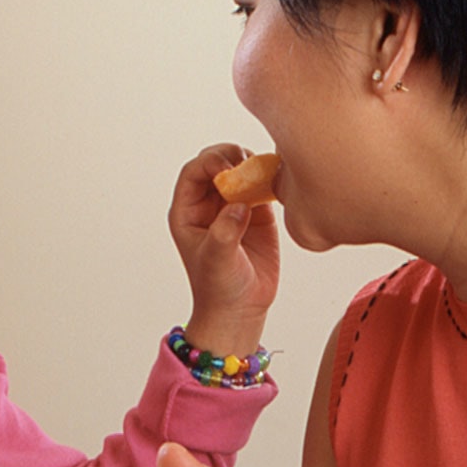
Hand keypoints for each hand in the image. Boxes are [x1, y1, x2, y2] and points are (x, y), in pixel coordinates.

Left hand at [168, 144, 278, 359]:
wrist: (241, 309)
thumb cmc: (219, 288)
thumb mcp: (217, 260)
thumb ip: (225, 231)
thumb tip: (238, 204)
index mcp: (188, 211)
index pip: (194, 172)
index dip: (209, 162)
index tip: (228, 167)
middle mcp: (208, 204)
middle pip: (217, 163)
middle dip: (231, 157)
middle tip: (248, 164)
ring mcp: (233, 206)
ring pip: (240, 170)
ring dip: (253, 165)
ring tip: (265, 173)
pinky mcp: (257, 212)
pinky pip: (262, 185)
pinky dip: (270, 178)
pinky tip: (278, 181)